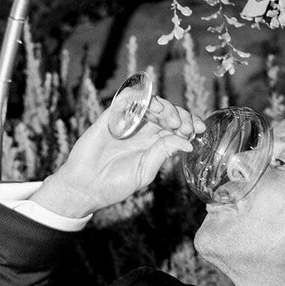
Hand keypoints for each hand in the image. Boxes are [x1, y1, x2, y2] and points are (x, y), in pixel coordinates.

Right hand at [31, 97, 204, 217]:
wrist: (85, 188)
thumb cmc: (114, 184)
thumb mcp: (145, 172)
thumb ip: (163, 153)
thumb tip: (188, 142)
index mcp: (151, 143)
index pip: (175, 126)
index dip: (189, 124)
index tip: (199, 129)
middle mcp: (141, 130)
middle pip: (166, 112)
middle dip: (180, 115)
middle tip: (184, 126)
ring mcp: (126, 122)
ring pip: (150, 103)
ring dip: (164, 107)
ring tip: (170, 120)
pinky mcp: (110, 117)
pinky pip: (127, 99)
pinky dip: (140, 98)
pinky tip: (150, 107)